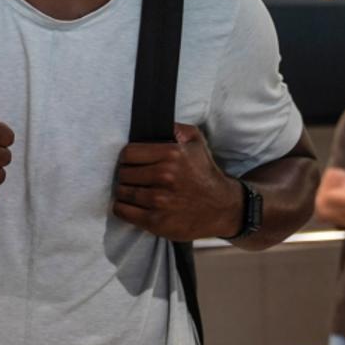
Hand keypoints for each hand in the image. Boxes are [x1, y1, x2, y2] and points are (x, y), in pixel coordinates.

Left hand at [113, 122, 241, 240]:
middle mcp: (165, 176)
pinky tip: (131, 205)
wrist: (222, 208)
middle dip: (126, 175)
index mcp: (172, 154)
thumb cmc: (204, 173)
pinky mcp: (156, 222)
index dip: (128, 158)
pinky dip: (122, 208)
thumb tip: (155, 123)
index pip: (128, 153)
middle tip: (134, 178)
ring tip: (135, 191)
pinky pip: (123, 211)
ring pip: (122, 192)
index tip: (132, 162)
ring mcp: (159, 201)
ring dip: (124, 192)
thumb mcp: (196, 141)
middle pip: (123, 173)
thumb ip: (176, 127)